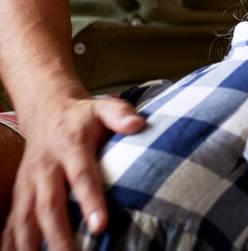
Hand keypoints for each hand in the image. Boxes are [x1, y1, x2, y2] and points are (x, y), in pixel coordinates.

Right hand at [2, 96, 143, 250]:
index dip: (90, 201)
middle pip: (49, 206)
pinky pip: (12, 222)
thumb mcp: (103, 107)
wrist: (46, 111)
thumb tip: (138, 124)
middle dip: (59, 235)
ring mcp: (28, 183)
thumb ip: (120, 115)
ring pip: (25, 219)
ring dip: (31, 245)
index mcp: (70, 146)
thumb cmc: (82, 116)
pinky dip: (12, 243)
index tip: (100, 226)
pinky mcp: (19, 193)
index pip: (81, 176)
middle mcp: (45, 168)